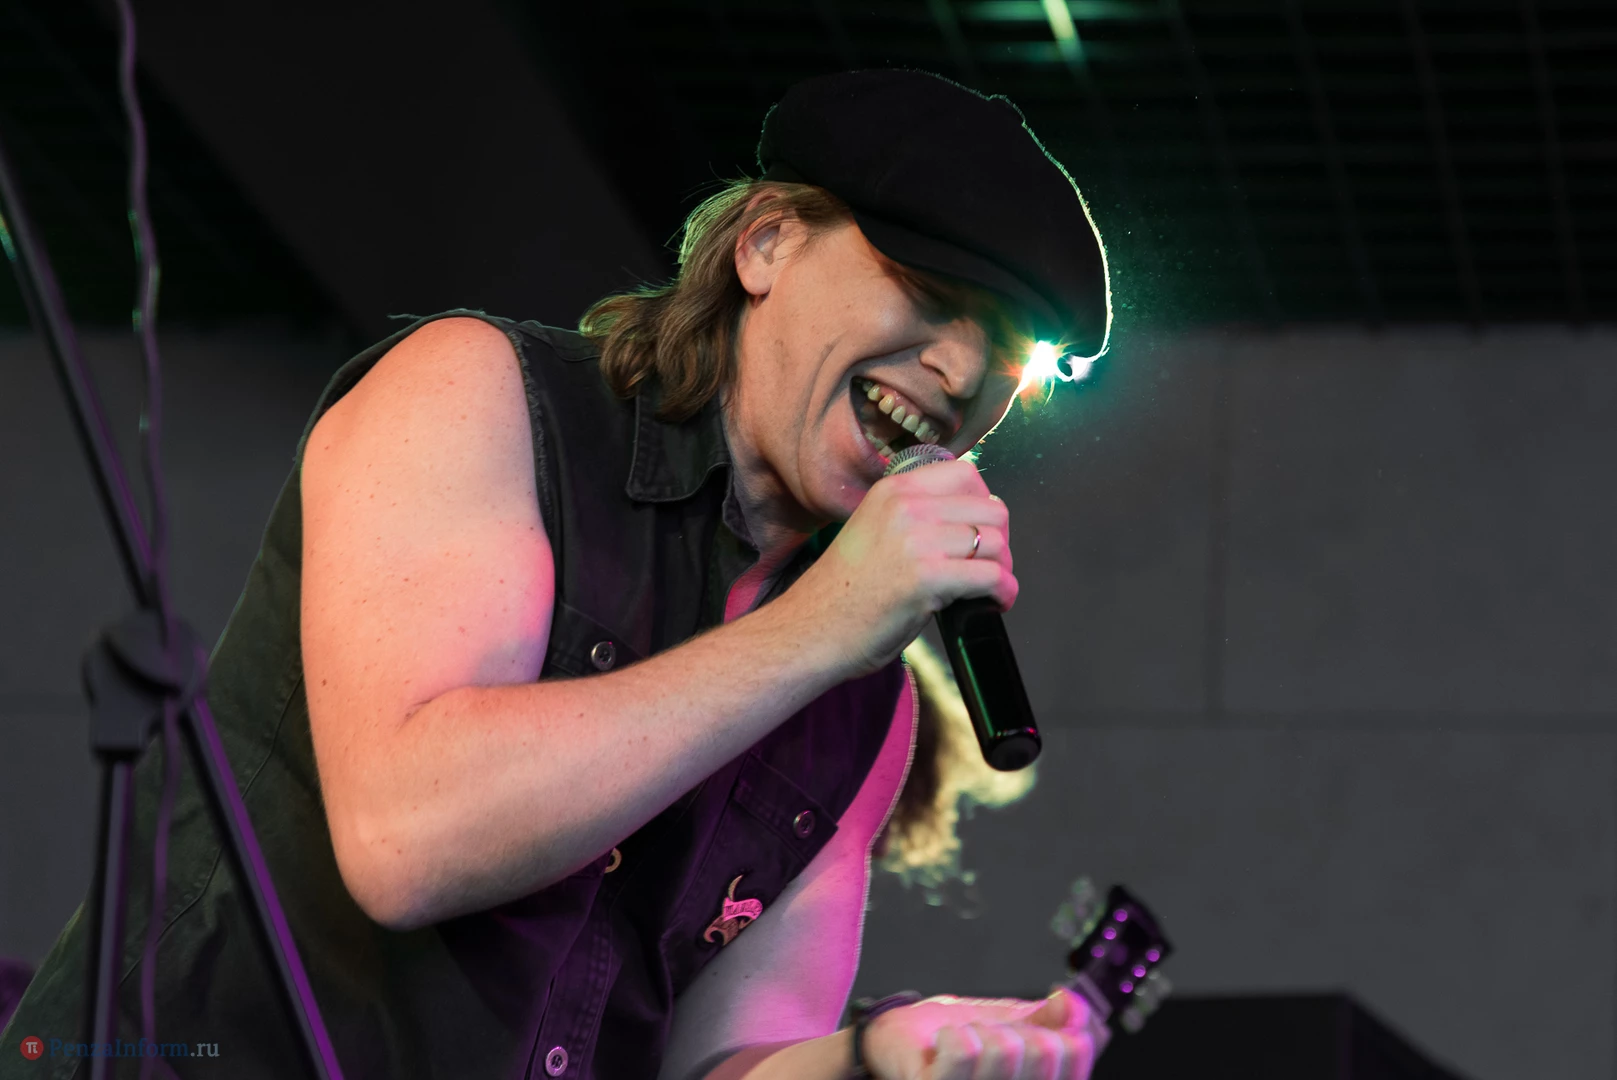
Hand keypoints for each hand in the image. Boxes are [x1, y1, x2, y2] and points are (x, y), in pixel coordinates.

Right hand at [781, 459, 1015, 677]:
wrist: (812, 628)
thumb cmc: (844, 590)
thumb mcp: (876, 528)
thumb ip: (917, 515)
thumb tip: (972, 519)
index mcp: (894, 489)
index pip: (967, 475)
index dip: (985, 504)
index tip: (980, 531)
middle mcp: (906, 507)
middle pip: (991, 509)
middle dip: (999, 541)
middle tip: (989, 566)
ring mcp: (916, 541)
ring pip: (996, 542)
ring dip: (1003, 569)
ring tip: (990, 588)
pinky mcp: (926, 578)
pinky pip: (992, 576)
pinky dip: (1003, 592)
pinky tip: (994, 603)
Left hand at [862, 989, 1104, 1079]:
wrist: (901, 1040)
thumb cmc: (957, 1038)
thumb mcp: (1014, 1024)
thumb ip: (1051, 1018)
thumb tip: (1076, 1006)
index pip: (1077, 1052)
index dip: (1063, 1028)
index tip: (1038, 1028)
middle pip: (1045, 1049)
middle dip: (1016, 1027)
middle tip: (989, 1037)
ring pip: (1004, 1049)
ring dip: (981, 1030)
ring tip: (964, 1041)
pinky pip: (963, 1052)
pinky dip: (954, 1033)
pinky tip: (944, 1043)